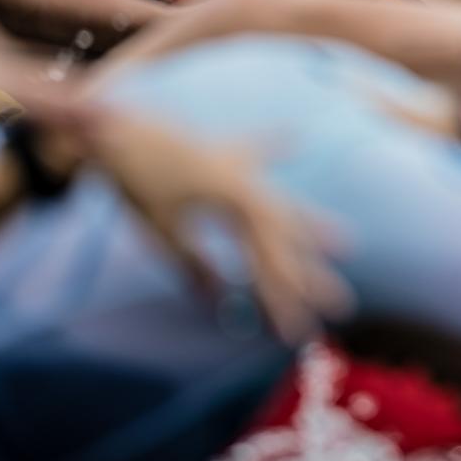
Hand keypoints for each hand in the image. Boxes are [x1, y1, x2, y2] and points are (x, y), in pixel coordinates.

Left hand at [84, 116, 353, 344]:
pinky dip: (275, 145)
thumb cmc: (136, 180)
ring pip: (282, 205)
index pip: (268, 261)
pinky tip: (296, 139)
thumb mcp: (163, 231)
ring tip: (347, 242)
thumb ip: (193, 265)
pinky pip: (254, 150)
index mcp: (238, 202)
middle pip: (287, 239)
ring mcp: (238, 166)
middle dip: (311, 275)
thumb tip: (216, 301)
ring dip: (313, 225)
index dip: (282, 300)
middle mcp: (248, 184)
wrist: (113, 127)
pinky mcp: (221, 154)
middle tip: (342, 305)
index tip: (294, 332)